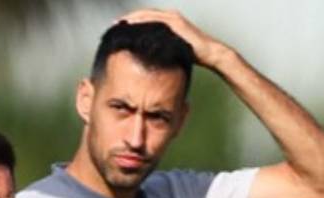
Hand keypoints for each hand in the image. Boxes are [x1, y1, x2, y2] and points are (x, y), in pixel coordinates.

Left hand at [116, 8, 230, 68]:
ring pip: (147, 14)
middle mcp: (169, 17)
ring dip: (131, 18)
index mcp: (167, 23)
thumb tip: (143, 57)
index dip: (131, 23)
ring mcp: (172, 18)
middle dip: (127, 19)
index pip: (145, 20)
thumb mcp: (170, 50)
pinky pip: (154, 19)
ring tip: (118, 24)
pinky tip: (130, 24)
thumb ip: (158, 48)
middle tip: (113, 25)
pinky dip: (141, 20)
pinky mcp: (175, 22)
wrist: (210, 54)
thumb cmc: (191, 55)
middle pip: (143, 15)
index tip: (117, 29)